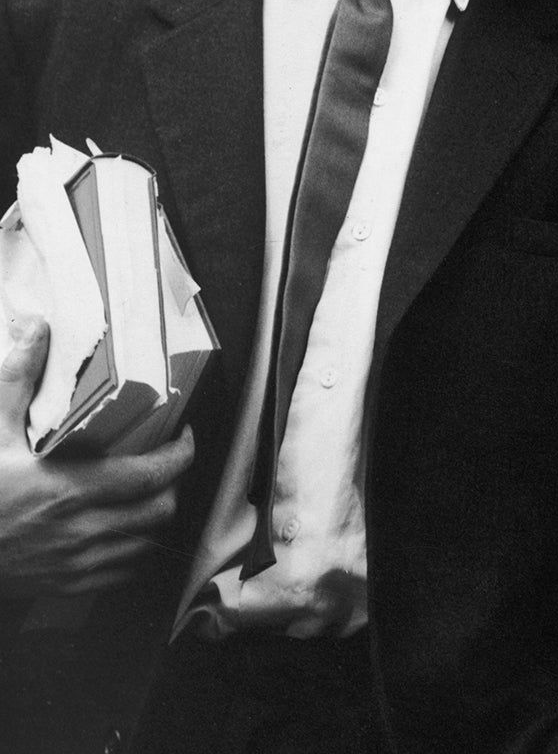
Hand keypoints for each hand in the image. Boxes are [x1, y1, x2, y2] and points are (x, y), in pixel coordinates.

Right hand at [0, 316, 192, 597]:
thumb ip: (16, 381)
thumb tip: (37, 328)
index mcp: (70, 491)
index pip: (153, 474)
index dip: (181, 453)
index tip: (183, 436)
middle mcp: (82, 532)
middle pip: (162, 510)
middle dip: (172, 484)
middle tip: (164, 462)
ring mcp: (76, 566)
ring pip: (148, 544)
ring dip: (155, 518)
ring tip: (147, 493)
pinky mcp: (66, 587)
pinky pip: (123, 573)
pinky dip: (132, 551)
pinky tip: (121, 531)